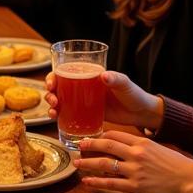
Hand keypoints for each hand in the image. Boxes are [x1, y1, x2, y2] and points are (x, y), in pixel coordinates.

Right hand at [44, 70, 163, 130]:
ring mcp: (83, 101)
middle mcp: (83, 87)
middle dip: (50, 93)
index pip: (66, 72)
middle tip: (53, 101)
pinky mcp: (86, 114)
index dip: (54, 76)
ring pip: (61, 101)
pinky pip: (69, 114)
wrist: (141, 114)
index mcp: (89, 75)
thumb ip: (116, 79)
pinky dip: (60, 116)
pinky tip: (57, 120)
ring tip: (53, 113)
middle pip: (59, 87)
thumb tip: (104, 75)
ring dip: (52, 105)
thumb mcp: (125, 84)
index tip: (51, 84)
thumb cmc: (134, 94)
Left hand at [73, 130, 192, 192]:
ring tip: (77, 163)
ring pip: (105, 164)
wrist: (189, 180)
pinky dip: (97, 182)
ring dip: (88, 163)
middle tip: (79, 145)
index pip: (115, 134)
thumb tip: (124, 146)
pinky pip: (112, 184)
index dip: (101, 135)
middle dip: (90, 144)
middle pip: (107, 145)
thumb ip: (140, 145)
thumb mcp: (157, 147)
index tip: (93, 138)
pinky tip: (87, 181)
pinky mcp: (136, 187)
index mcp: (142, 141)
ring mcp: (135, 170)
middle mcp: (136, 153)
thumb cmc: (176, 164)